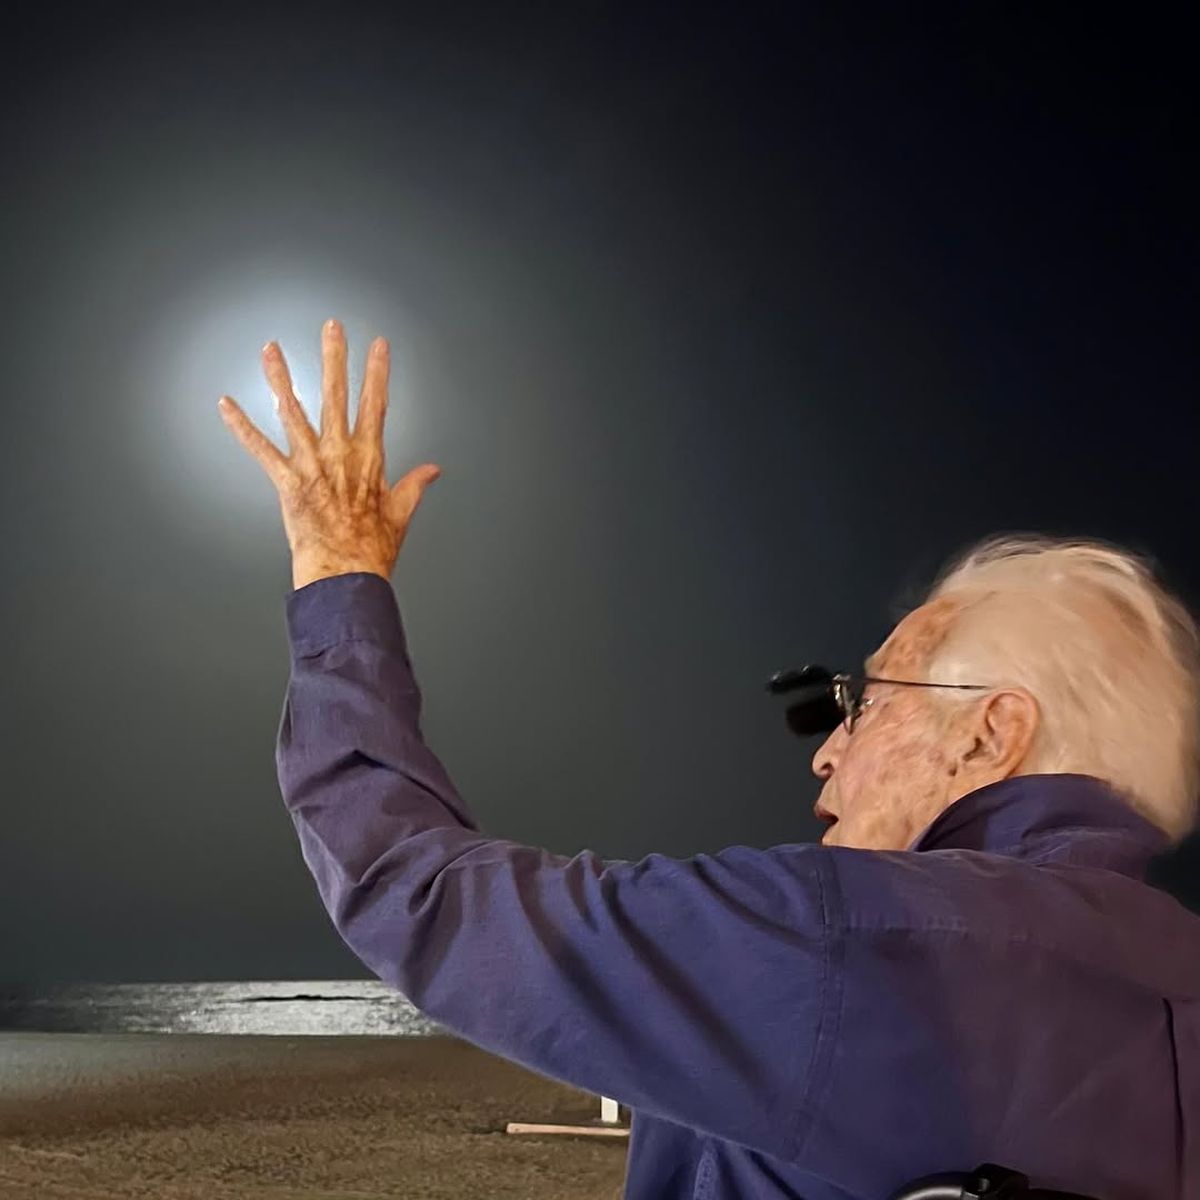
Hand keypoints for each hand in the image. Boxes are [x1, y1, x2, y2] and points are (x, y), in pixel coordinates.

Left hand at [218, 319, 441, 589]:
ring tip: (271, 349)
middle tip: (332, 327)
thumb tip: (432, 471)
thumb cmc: (372, 549)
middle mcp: (340, 455)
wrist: (346, 573)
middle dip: (334, 358)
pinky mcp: (287, 482)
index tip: (379, 346)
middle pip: (337, 396)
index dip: (378, 373)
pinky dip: (241, 427)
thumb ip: (414, 485)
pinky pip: (260, 449)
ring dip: (280, 378)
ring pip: (293, 412)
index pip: (376, 405)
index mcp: (369, 459)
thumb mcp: (401, 513)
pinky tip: (226, 405)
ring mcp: (312, 465)